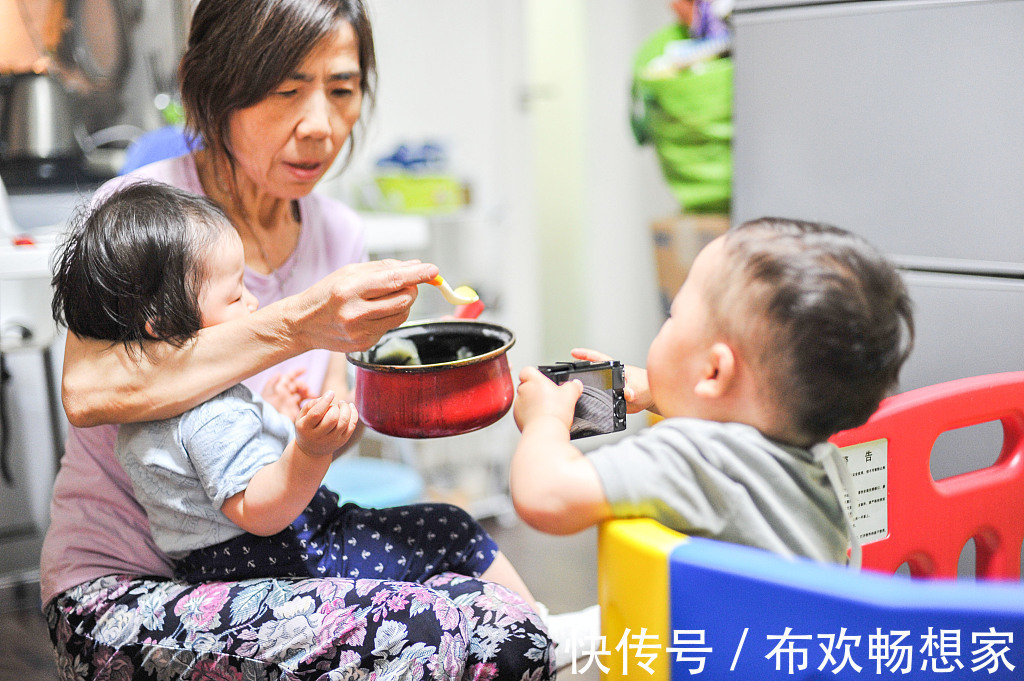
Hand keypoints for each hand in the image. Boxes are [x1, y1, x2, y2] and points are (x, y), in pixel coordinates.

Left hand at [261, 368, 313, 419]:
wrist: (269, 423)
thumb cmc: (267, 407)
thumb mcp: (267, 393)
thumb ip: (272, 382)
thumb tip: (279, 373)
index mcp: (279, 388)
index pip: (289, 377)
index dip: (297, 373)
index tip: (305, 370)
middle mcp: (286, 394)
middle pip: (297, 386)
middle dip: (304, 386)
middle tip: (307, 389)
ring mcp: (291, 403)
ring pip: (302, 395)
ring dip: (308, 393)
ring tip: (312, 396)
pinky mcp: (295, 411)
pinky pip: (304, 405)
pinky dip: (309, 403)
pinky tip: (313, 402)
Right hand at [292, 259, 438, 353]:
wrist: (302, 324)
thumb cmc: (327, 293)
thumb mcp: (349, 272)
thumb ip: (383, 268)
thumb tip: (414, 266)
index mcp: (349, 289)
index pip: (393, 281)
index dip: (417, 275)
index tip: (434, 270)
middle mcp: (355, 313)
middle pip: (403, 299)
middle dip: (412, 288)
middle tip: (407, 282)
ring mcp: (360, 332)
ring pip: (401, 314)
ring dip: (403, 303)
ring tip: (387, 297)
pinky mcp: (364, 344)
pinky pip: (390, 327)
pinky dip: (389, 316)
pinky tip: (372, 313)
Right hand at [294, 391, 358, 457]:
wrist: (312, 450)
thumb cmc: (307, 427)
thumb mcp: (301, 416)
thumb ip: (311, 405)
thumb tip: (326, 397)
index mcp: (305, 428)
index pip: (316, 414)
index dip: (325, 401)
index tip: (331, 393)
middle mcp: (318, 436)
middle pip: (332, 419)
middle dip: (335, 407)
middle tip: (333, 405)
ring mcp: (332, 440)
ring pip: (344, 422)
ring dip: (345, 409)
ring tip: (342, 404)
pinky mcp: (342, 440)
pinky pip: (352, 426)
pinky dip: (354, 414)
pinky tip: (350, 406)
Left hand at [513, 366, 582, 432]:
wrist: (545, 432)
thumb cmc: (554, 412)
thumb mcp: (570, 395)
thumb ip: (573, 386)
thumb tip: (576, 384)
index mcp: (534, 380)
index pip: (527, 370)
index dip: (534, 374)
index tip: (542, 380)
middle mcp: (523, 390)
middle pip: (526, 385)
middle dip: (535, 391)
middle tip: (547, 397)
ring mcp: (518, 404)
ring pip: (524, 400)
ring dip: (532, 403)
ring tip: (545, 410)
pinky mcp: (517, 418)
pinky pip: (522, 413)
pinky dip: (529, 415)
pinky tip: (541, 419)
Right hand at [570, 347, 656, 413]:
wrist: (650, 399)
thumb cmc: (647, 387)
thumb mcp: (640, 388)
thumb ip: (633, 390)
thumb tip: (628, 393)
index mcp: (616, 369)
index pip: (598, 359)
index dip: (585, 355)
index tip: (574, 352)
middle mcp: (610, 378)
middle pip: (592, 373)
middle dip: (580, 373)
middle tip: (568, 375)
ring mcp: (609, 389)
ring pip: (594, 388)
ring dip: (585, 390)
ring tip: (573, 392)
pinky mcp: (610, 400)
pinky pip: (599, 400)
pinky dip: (593, 403)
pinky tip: (587, 407)